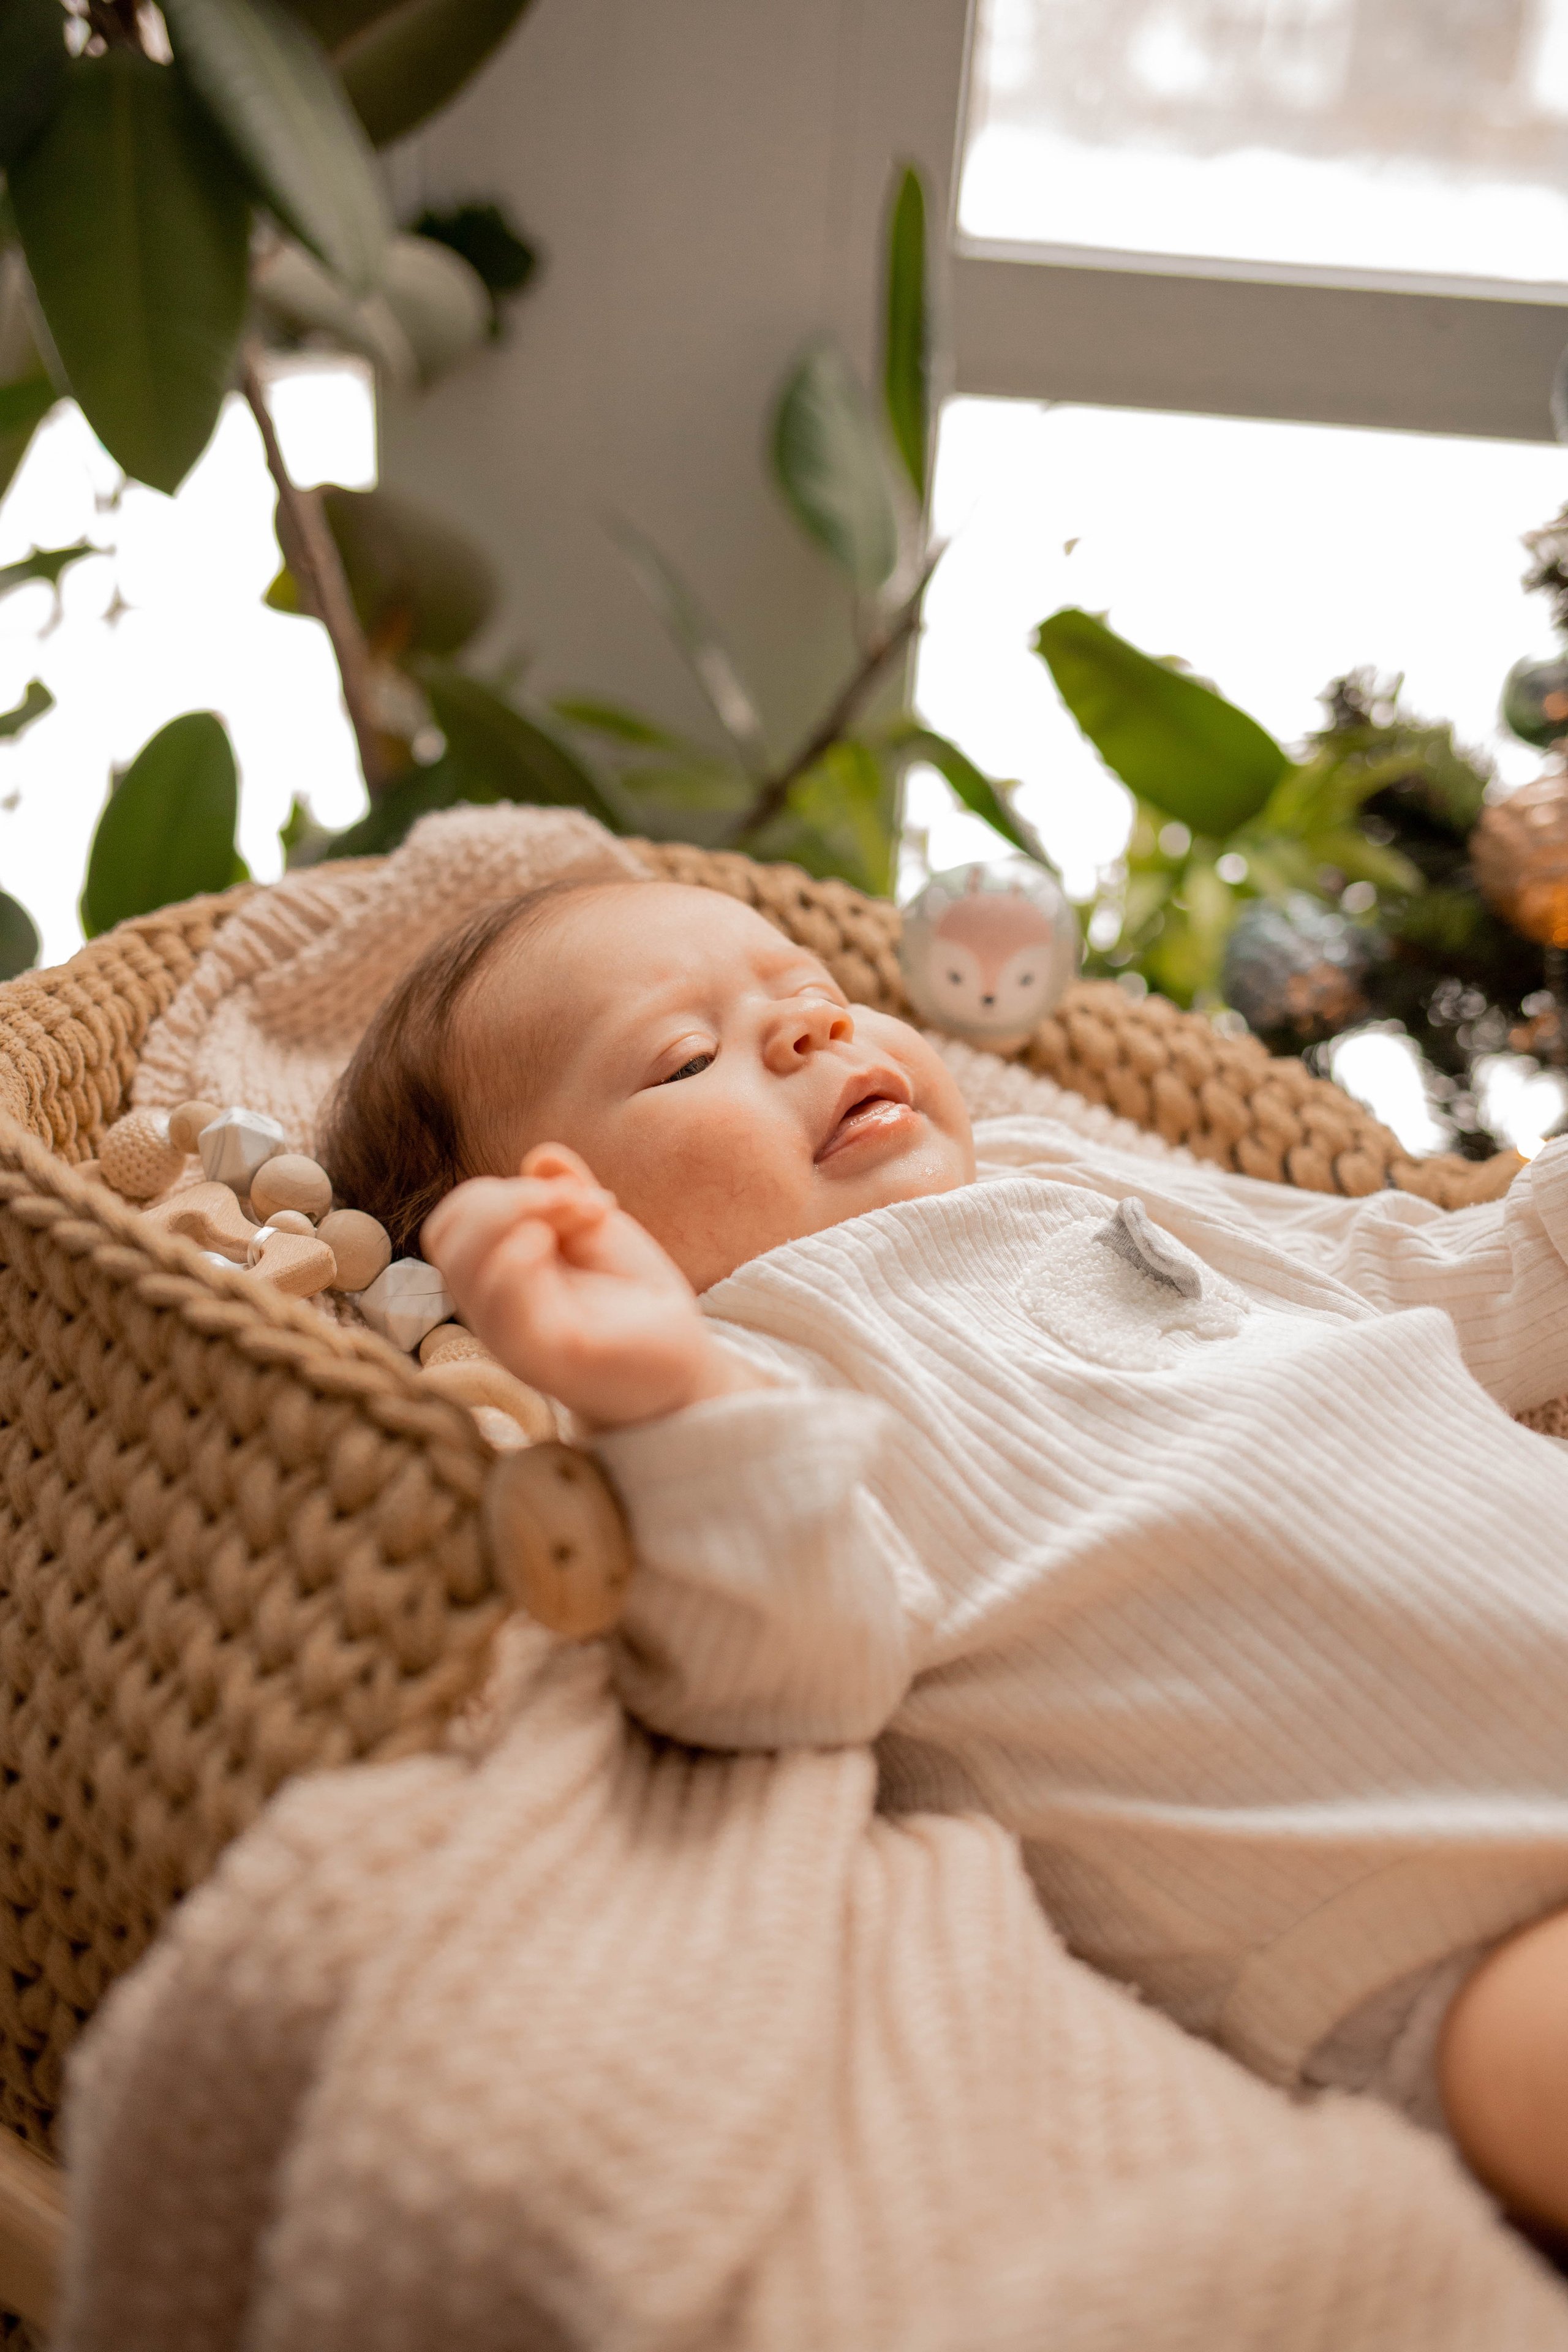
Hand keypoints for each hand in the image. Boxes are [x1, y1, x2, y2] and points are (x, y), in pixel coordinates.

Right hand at [422, 1144, 760, 1429]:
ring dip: (520, 1216)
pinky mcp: (545, 1358)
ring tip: (585, 1217)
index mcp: (496, 1277)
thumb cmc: (633, 1302)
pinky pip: (502, 1309)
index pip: (454, 1221)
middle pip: (445, 1234)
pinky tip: (560, 1246)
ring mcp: (512, 1336)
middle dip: (506, 1197)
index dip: (498, 1192)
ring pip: (465, 1265)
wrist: (682, 1365)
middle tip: (577, 1202)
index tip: (573, 1195)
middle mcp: (492, 1309)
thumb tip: (541, 1158)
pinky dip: (519, 1260)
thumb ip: (566, 1196)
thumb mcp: (599, 1235)